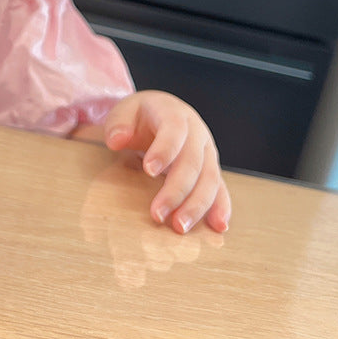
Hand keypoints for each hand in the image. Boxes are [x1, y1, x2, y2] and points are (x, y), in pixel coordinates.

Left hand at [101, 91, 230, 233]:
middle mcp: (197, 133)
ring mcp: (207, 152)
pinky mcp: (211, 168)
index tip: (148, 170)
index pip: (173, 131)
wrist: (161, 111)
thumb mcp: (124, 111)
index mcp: (175, 114)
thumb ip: (118, 124)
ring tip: (179, 227)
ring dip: (196, 205)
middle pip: (192, 162)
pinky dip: (221, 207)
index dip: (164, 150)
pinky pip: (220, 188)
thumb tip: (116, 140)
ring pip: (209, 179)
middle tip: (158, 214)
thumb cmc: (140, 115)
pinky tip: (218, 226)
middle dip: (176, 190)